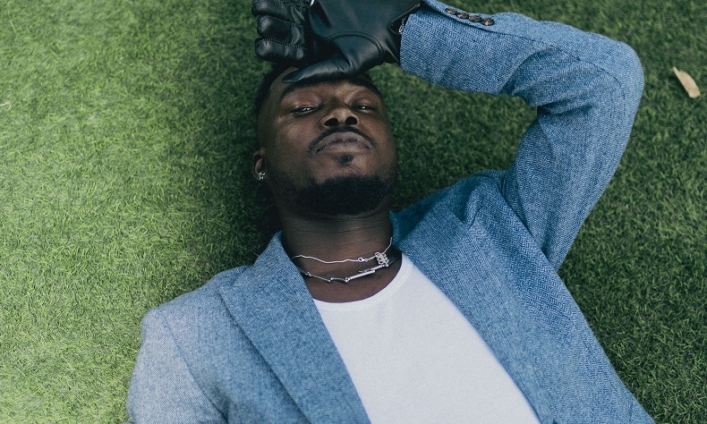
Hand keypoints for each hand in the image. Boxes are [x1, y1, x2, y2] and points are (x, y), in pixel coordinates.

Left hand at [253, 0, 420, 81]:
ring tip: (259, 7)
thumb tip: (289, 81)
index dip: (273, 49)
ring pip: (287, 9)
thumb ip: (318, 71)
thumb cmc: (371, 49)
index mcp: (311, 49)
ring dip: (274, 7)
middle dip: (271, 25)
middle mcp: (308, 30)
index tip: (260, 47)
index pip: (287, 50)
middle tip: (262, 23)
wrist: (391, 25)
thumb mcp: (344, 65)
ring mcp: (311, 11)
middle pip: (283, 27)